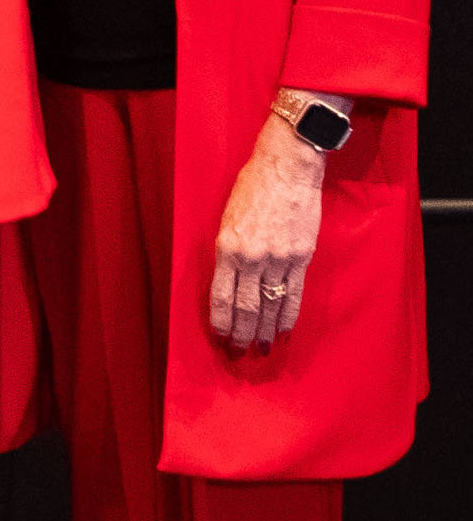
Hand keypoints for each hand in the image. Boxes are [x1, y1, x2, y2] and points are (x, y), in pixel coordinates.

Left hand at [207, 115, 333, 352]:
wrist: (287, 167)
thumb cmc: (252, 188)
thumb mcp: (226, 218)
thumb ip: (227, 251)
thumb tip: (227, 280)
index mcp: (226, 246)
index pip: (221, 295)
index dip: (221, 320)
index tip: (220, 338)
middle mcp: (252, 256)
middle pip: (246, 306)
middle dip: (242, 332)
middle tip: (239, 353)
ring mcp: (279, 258)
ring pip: (270, 304)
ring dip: (265, 331)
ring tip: (261, 349)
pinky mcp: (300, 255)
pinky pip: (294, 293)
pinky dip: (288, 315)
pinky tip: (284, 331)